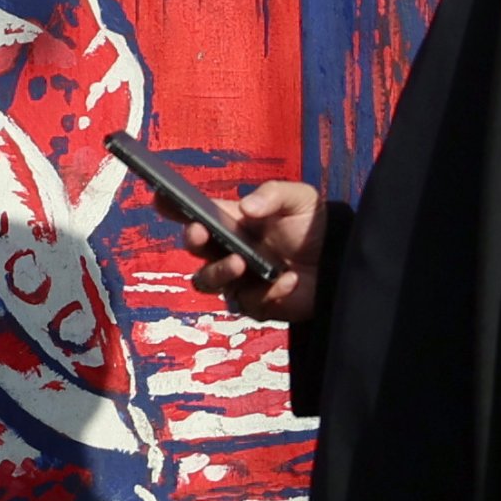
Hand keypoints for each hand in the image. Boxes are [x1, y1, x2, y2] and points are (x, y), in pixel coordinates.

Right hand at [172, 178, 324, 323]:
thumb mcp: (299, 199)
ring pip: (208, 281)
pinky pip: (249, 303)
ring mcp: (239, 280)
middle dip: (193, 240)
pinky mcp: (257, 304)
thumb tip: (246, 207)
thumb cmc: (313, 225)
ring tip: (241, 262)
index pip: (195, 213)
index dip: (172, 206)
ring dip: (219, 271)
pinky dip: (269, 292)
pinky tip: (289, 280)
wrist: (340, 260)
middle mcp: (228, 250)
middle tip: (200, 233)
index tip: (160, 196)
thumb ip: (273, 195)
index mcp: (232, 221)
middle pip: (195, 249)